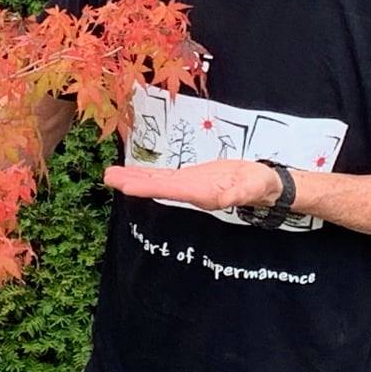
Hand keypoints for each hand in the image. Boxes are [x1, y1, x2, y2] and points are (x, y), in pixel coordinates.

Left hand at [103, 157, 281, 208]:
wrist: (262, 184)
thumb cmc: (259, 185)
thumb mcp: (253, 187)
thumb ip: (240, 193)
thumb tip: (227, 198)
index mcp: (203, 194)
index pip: (171, 191)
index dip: (149, 188)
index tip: (127, 188)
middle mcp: (190, 192)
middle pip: (157, 188)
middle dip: (132, 183)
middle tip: (108, 177)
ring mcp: (188, 186)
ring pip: (156, 182)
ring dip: (133, 178)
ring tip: (110, 174)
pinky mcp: (188, 179)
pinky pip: (164, 177)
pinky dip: (146, 174)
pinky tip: (131, 173)